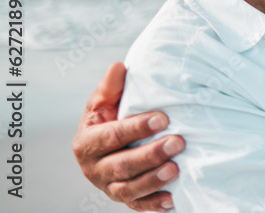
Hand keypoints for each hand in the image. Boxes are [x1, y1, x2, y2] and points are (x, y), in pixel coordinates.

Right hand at [72, 62, 183, 211]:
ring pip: (130, 189)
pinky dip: (154, 204)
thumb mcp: (104, 103)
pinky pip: (138, 206)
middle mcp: (94, 169)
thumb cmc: (108, 119)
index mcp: (87, 143)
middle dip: (151, 154)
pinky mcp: (125, 199)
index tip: (163, 118)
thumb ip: (111, 88)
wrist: (106, 145)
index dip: (137, 127)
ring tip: (176, 169)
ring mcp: (109, 186)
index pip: (113, 135)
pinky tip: (172, 199)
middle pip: (123, 165)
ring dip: (153, 180)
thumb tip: (119, 66)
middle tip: (178, 142)